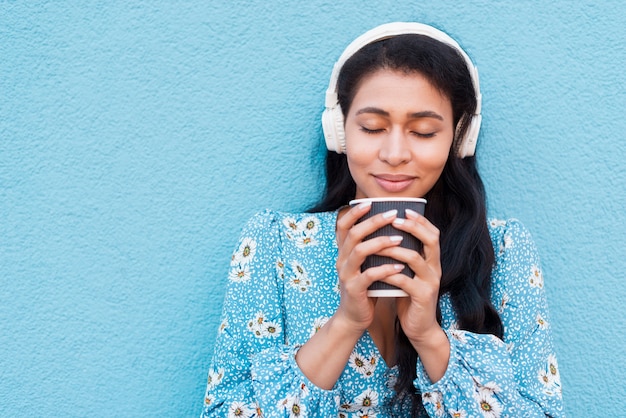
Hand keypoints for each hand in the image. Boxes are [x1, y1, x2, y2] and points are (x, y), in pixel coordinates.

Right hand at [334, 201, 405, 333]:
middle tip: (394, 214)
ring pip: (360, 251)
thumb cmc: (365, 286)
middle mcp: (341, 260)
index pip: (343, 225)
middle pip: (354, 234)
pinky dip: (385, 269)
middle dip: (374, 222)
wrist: (354, 316)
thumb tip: (389, 223)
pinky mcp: (354, 289)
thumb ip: (370, 246)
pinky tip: (399, 265)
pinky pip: (369, 275)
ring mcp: (346, 274)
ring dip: (381, 242)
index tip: (371, 202)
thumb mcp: (364, 263)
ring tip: (400, 239)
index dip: (355, 212)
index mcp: (343, 251)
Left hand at [375, 209, 443, 346]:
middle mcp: (435, 268)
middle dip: (413, 228)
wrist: (418, 327)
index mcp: (432, 261)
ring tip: (379, 244)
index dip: (421, 221)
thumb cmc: (408, 296)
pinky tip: (377, 270)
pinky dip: (389, 273)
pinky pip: (405, 281)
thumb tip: (386, 233)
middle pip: (431, 240)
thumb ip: (403, 256)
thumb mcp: (408, 272)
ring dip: (395, 249)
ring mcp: (430, 282)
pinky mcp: (422, 297)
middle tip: (394, 221)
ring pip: (414, 259)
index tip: (406, 210)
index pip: (433, 233)